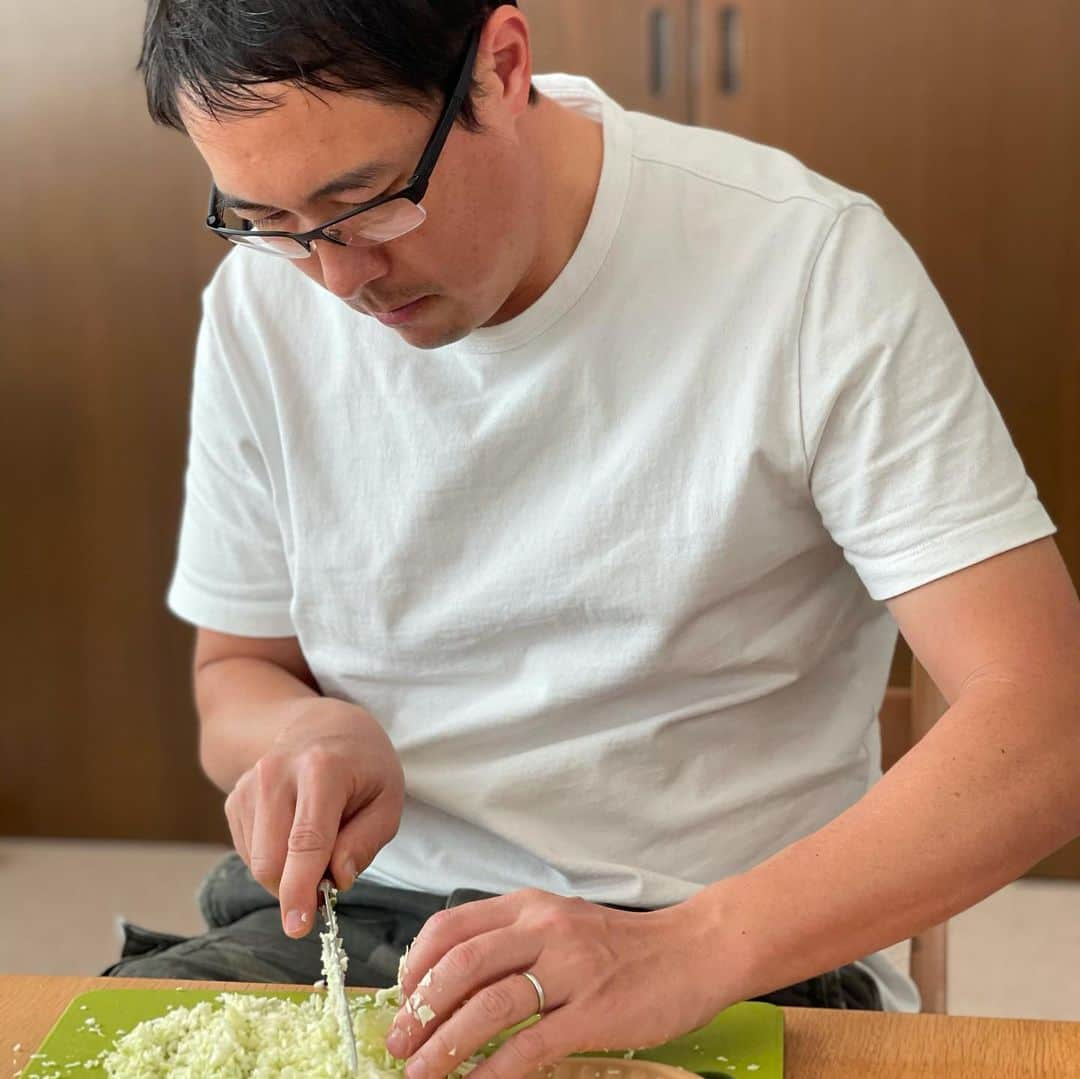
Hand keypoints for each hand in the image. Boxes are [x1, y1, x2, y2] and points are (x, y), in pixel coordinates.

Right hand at [224, 698, 403, 936]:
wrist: (321, 724)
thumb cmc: (362, 765)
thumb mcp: (388, 797)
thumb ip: (367, 841)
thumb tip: (337, 879)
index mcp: (322, 769)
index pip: (306, 840)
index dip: (300, 888)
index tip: (298, 926)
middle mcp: (276, 773)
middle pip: (272, 859)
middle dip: (297, 889)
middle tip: (329, 879)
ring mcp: (249, 784)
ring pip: (257, 862)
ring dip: (287, 874)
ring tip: (317, 845)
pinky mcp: (235, 798)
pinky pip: (248, 854)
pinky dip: (273, 860)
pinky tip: (293, 835)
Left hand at [383, 889, 733, 1078]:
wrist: (692, 950)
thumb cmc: (622, 945)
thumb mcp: (560, 923)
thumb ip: (513, 940)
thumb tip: (453, 980)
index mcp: (529, 907)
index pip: (452, 927)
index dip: (416, 965)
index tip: (402, 999)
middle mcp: (544, 930)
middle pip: (462, 964)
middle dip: (420, 1008)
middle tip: (399, 1043)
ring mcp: (570, 970)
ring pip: (490, 1004)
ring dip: (446, 1043)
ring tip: (421, 1072)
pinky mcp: (595, 1012)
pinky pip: (531, 1044)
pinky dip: (494, 1070)